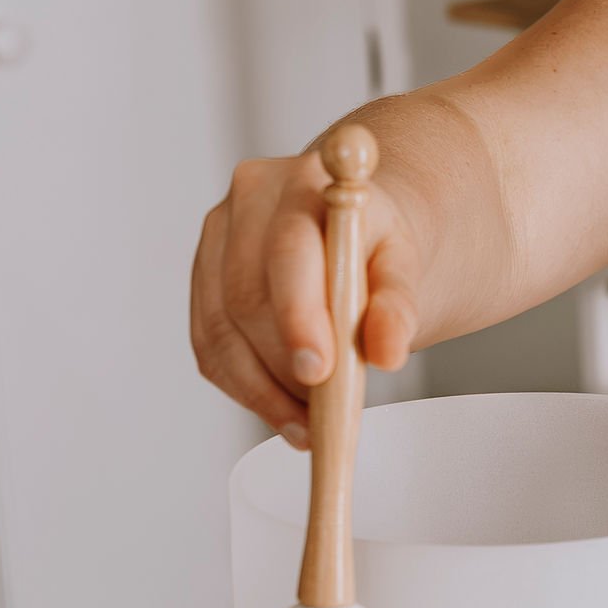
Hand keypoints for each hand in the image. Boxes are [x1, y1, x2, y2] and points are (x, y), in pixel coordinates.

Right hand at [190, 140, 430, 435]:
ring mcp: (216, 237)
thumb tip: (386, 351)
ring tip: (308, 424)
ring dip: (262, 390)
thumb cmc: (377, 244)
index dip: (298, 317)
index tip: (318, 372)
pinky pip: (209, 346)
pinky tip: (281, 409)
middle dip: (283, 366)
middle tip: (325, 413)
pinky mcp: (201, 276)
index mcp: (306, 184)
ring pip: (220, 330)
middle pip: (246, 297)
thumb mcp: (405, 265)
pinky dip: (244, 388)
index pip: (290, 251)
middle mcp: (250, 200)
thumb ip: (398, 304)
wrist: (351, 223)